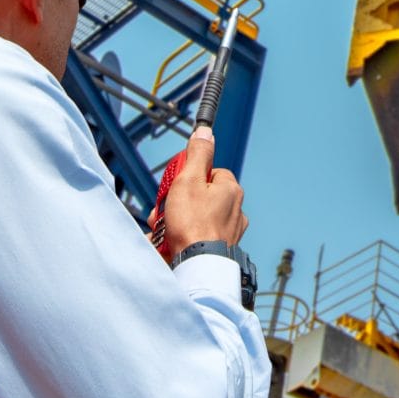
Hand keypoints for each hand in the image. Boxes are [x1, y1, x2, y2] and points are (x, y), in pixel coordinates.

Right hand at [157, 128, 246, 256]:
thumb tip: (205, 132)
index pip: (209, 173)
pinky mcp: (220, 249)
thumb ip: (197, 155)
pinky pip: (197, 238)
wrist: (198, 266)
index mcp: (230, 191)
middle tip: (164, 211)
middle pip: (199, 197)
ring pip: (196, 218)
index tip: (175, 185)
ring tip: (163, 231)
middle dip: (177, 203)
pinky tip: (169, 244)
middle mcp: (235, 210)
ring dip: (175, 222)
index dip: (188, 177)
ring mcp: (229, 232)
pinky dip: (182, 239)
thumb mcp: (189, 180)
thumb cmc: (193, 224)